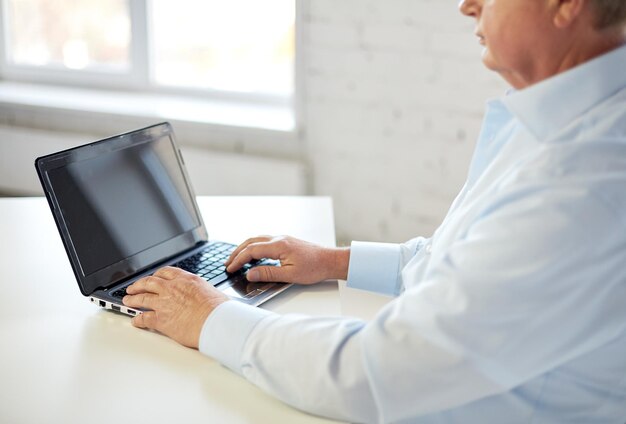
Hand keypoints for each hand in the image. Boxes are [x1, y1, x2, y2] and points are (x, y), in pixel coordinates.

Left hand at [122, 266, 228, 347]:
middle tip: (133, 287)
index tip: (154, 277)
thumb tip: (204, 296)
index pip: (166, 272)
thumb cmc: (219, 309)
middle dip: (139, 285)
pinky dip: (137, 319)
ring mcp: (164, 303)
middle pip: (149, 282)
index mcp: (186, 279)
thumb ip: (201, 291)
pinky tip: (135, 321)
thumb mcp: (212, 291)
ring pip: (142, 298)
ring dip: (132, 299)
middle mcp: (172, 288)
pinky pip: (144, 318)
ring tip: (127, 301)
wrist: (216, 322)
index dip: (156, 275)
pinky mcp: (161, 319)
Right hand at [225, 235, 349, 283]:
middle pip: (251, 242)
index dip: (238, 260)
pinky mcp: (286, 241)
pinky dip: (254, 246)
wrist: (330, 260)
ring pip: (257, 239)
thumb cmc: (315, 267)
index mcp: (279, 245)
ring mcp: (282, 238)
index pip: (251, 251)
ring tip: (236, 258)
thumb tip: (250, 273)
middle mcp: (279, 238)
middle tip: (227, 263)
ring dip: (244, 248)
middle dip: (237, 252)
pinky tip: (253, 254)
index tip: (230, 268)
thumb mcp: (290, 275)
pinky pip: (264, 241)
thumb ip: (268, 274)